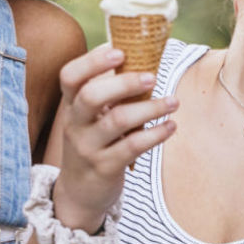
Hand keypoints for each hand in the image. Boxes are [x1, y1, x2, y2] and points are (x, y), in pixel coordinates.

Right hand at [52, 44, 177, 230]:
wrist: (80, 193)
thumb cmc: (93, 143)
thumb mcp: (90, 118)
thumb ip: (108, 92)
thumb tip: (142, 57)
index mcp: (71, 105)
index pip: (69, 76)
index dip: (92, 60)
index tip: (119, 50)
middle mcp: (75, 124)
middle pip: (91, 96)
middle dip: (123, 83)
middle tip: (152, 76)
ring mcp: (88, 147)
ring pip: (117, 121)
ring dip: (149, 108)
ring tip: (173, 102)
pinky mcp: (105, 167)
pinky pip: (132, 146)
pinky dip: (155, 134)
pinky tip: (170, 126)